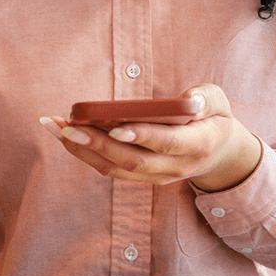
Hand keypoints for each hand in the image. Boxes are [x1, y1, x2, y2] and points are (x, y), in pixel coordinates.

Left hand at [40, 85, 261, 190]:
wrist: (218, 154)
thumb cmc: (213, 118)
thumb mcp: (220, 103)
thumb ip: (206, 99)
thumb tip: (187, 101)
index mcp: (198, 145)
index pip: (167, 143)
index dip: (141, 136)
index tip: (115, 127)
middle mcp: (175, 167)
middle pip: (132, 161)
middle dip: (98, 145)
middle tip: (69, 128)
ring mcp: (157, 176)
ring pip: (115, 169)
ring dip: (82, 150)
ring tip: (55, 128)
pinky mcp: (141, 177)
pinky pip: (110, 168)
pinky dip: (85, 153)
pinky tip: (64, 134)